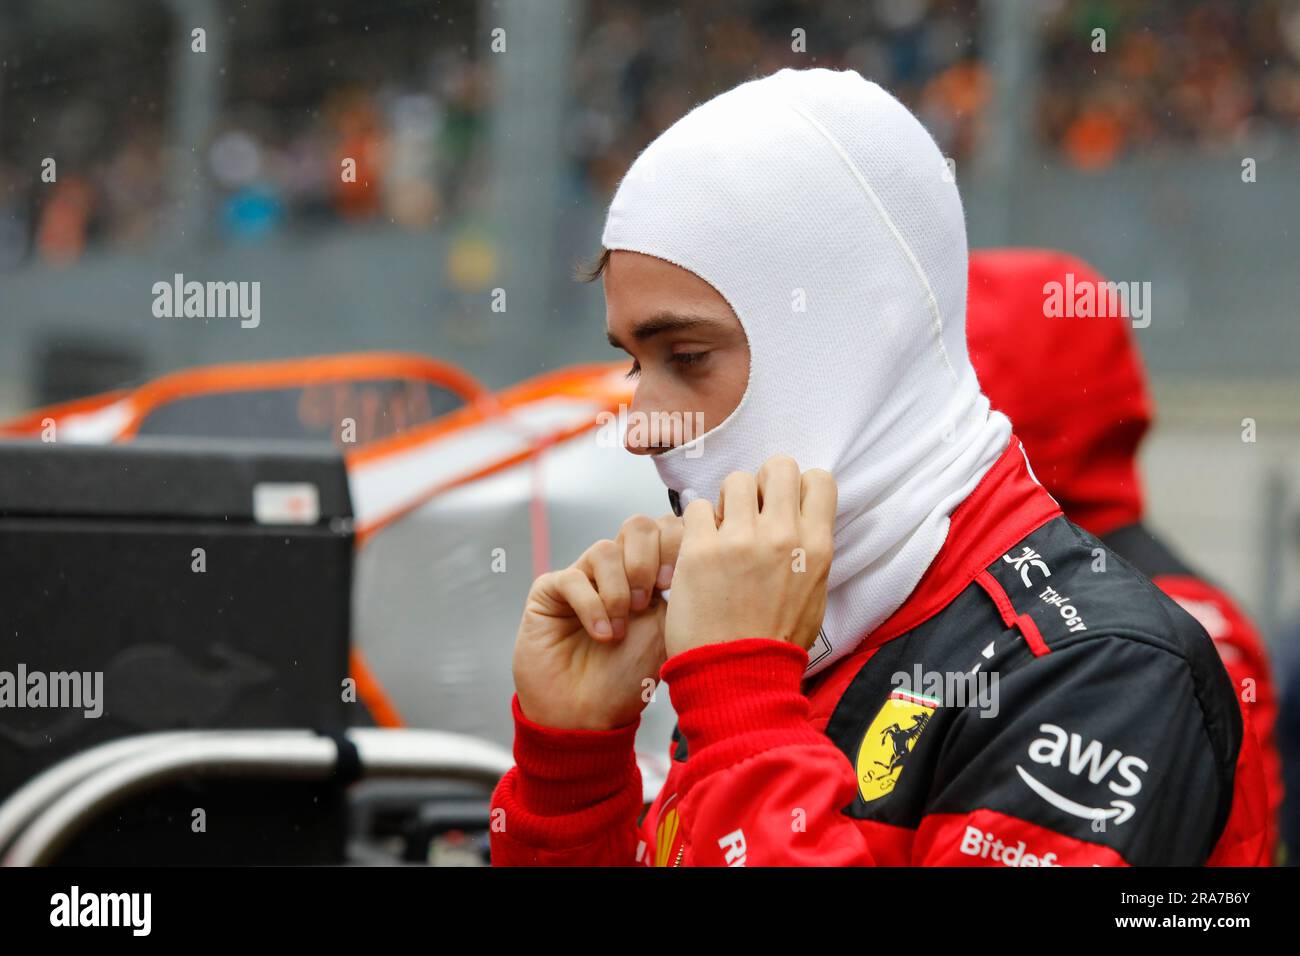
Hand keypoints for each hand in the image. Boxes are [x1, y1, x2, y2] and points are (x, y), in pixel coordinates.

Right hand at [513, 514, 682, 730]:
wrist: (587, 717)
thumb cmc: (627, 680)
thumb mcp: (666, 630)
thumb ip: (677, 589)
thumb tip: (691, 551)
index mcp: (650, 576)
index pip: (667, 530)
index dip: (674, 544)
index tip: (674, 582)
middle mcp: (617, 572)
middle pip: (638, 527)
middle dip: (647, 561)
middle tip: (649, 599)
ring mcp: (583, 578)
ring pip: (606, 550)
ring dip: (619, 590)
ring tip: (621, 628)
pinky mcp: (550, 591)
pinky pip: (574, 578)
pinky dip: (592, 606)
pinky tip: (602, 635)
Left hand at [665, 455, 835, 657]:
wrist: (737, 676)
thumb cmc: (773, 642)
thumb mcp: (814, 595)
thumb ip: (809, 552)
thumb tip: (801, 523)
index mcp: (816, 547)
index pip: (819, 480)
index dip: (799, 487)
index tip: (785, 505)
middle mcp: (782, 536)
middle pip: (778, 466)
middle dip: (764, 483)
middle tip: (752, 511)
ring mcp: (740, 540)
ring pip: (735, 480)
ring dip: (728, 502)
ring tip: (723, 532)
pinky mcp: (701, 549)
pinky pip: (698, 507)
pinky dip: (697, 524)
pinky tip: (700, 549)